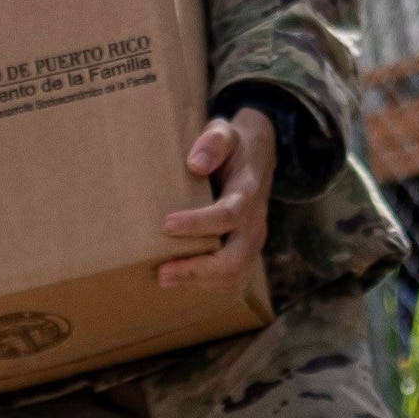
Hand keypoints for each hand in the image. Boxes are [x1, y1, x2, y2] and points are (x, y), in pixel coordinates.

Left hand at [159, 112, 267, 296]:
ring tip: (164, 278)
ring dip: (199, 283)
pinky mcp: (246, 252)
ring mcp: (253, 241)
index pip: (228, 215)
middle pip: (235, 259)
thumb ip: (213, 143)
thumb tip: (194, 164)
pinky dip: (207, 286)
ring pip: (235, 276)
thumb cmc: (233, 145)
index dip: (198, 224)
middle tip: (162, 271)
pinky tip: (181, 281)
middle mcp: (255, 222)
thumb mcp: (226, 131)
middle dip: (197, 270)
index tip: (166, 224)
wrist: (256, 156)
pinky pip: (233, 280)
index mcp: (249, 192)